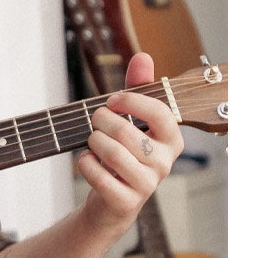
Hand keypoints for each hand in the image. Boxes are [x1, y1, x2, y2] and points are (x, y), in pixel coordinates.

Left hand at [76, 51, 181, 238]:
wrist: (113, 200)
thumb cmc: (124, 152)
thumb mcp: (133, 118)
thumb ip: (138, 87)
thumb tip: (143, 56)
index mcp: (172, 140)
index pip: (160, 113)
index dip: (132, 102)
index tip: (112, 100)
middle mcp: (164, 163)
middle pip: (127, 132)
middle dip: (102, 121)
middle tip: (94, 119)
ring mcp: (147, 185)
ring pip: (112, 154)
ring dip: (93, 141)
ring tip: (92, 140)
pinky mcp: (126, 202)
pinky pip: (99, 176)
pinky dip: (85, 163)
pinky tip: (88, 160)